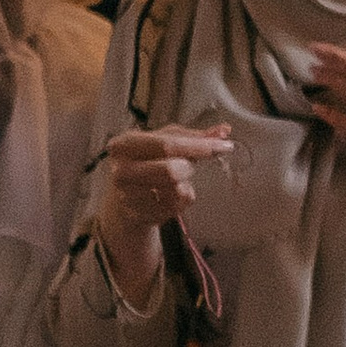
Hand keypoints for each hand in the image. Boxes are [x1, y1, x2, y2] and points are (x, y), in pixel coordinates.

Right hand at [98, 124, 231, 292]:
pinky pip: (175, 209)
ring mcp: (127, 196)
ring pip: (176, 192)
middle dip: (188, 168)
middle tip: (187, 167)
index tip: (224, 147)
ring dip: (184, 185)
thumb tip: (224, 130)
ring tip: (173, 181)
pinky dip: (180, 201)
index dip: (199, 146)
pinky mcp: (138, 216)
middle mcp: (121, 170)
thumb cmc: (148, 161)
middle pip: (171, 171)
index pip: (167, 144)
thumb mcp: (166, 140)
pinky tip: (169, 196)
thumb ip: (195, 136)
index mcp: (125, 144)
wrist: (124, 194)